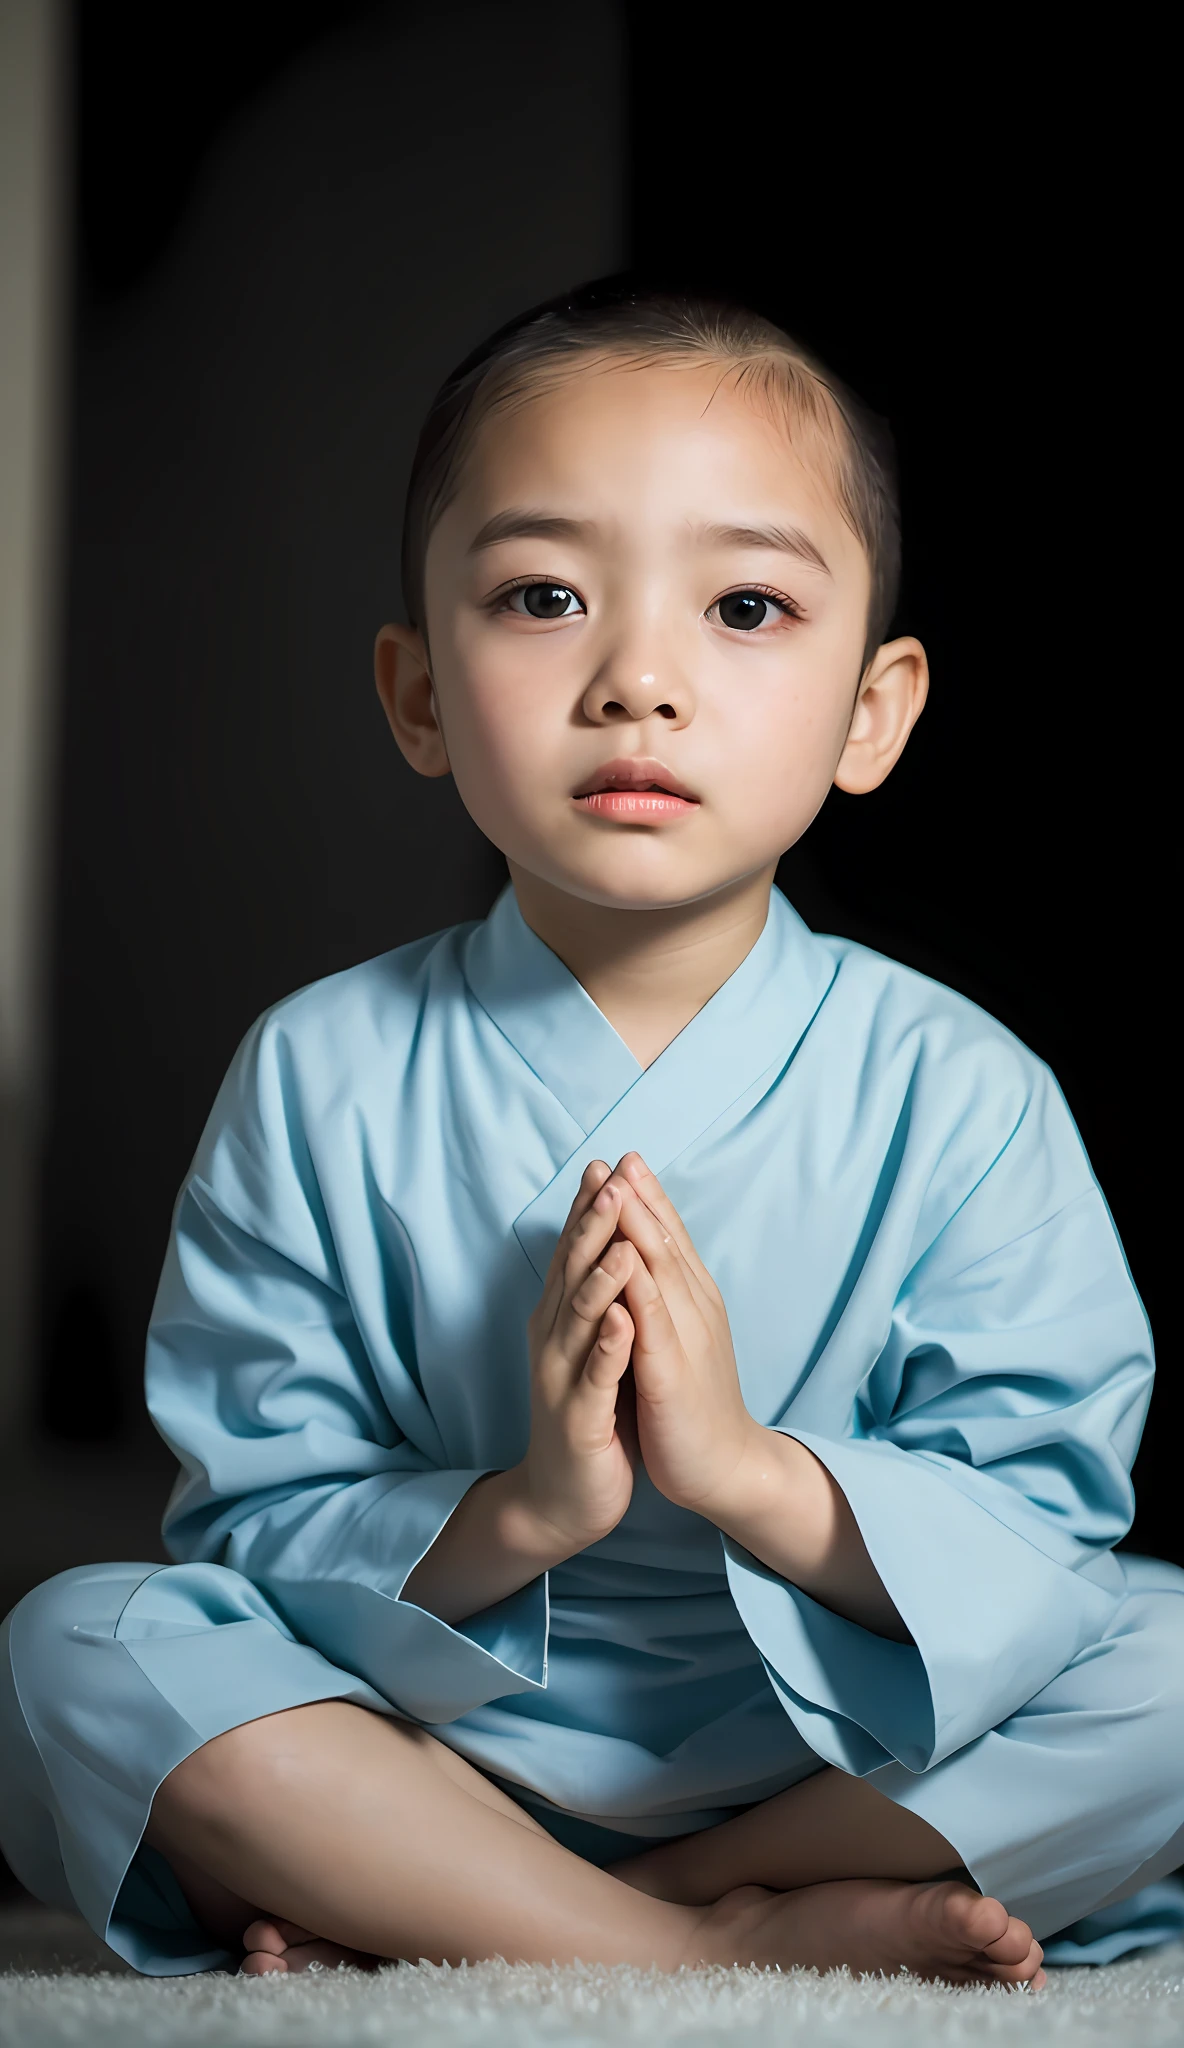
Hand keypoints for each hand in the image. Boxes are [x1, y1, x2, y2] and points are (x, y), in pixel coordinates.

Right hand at [508, 1161, 639, 1558]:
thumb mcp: (590, 1347)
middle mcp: (553, 1340)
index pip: (574, 1253)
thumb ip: (596, 1298)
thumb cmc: (588, 1415)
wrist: (565, 1495)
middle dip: (593, 1223)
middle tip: (610, 1176)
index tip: (608, 1164)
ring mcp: (562, 1378)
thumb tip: (609, 1242)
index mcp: (559, 1320)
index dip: (589, 1209)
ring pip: (581, 1317)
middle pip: (572, 1271)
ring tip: (620, 1238)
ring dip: (600, 1275)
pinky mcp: (579, 1418)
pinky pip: (595, 1376)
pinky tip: (623, 1321)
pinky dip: (608, 1346)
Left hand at [601, 1153, 759, 1517]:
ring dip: (636, 1228)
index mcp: (692, 1300)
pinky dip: (636, 1291)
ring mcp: (686, 1339)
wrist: (724, 1466)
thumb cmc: (691, 1400)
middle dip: (638, 1198)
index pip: (668, 1237)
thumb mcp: (676, 1336)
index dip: (647, 1197)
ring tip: (616, 1190)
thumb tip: (642, 1254)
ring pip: (659, 1272)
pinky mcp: (672, 1374)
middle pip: (662, 1242)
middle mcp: (694, 1309)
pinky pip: (651, 1325)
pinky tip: (621, 1263)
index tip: (624, 1158)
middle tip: (618, 1158)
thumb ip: (663, 1295)